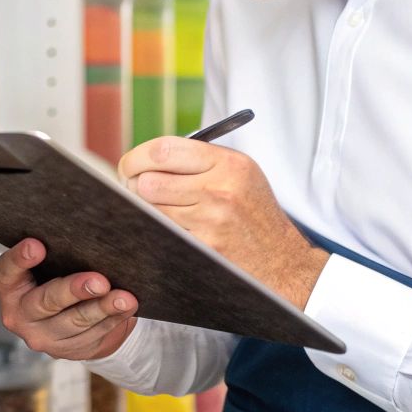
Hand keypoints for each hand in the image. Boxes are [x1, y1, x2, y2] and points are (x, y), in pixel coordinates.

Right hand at [0, 238, 140, 360]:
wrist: (66, 318)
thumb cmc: (54, 276)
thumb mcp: (45, 264)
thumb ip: (54, 250)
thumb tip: (83, 231)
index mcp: (9, 288)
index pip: (6, 272)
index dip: (19, 260)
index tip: (37, 245)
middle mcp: (20, 315)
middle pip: (45, 302)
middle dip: (74, 290)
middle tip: (98, 281)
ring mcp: (44, 336)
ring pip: (74, 322)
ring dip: (101, 308)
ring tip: (122, 297)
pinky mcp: (68, 349)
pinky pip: (93, 334)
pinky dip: (113, 319)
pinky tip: (126, 306)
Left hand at [120, 137, 328, 309]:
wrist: (283, 261)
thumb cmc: (254, 213)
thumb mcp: (241, 173)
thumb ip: (199, 159)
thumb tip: (145, 157)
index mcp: (228, 163)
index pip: (163, 150)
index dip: (136, 157)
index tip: (129, 165)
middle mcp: (219, 189)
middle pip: (148, 181)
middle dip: (133, 186)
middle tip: (133, 190)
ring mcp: (211, 220)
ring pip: (150, 208)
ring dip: (146, 210)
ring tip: (158, 210)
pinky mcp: (204, 247)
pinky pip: (163, 232)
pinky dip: (160, 230)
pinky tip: (170, 230)